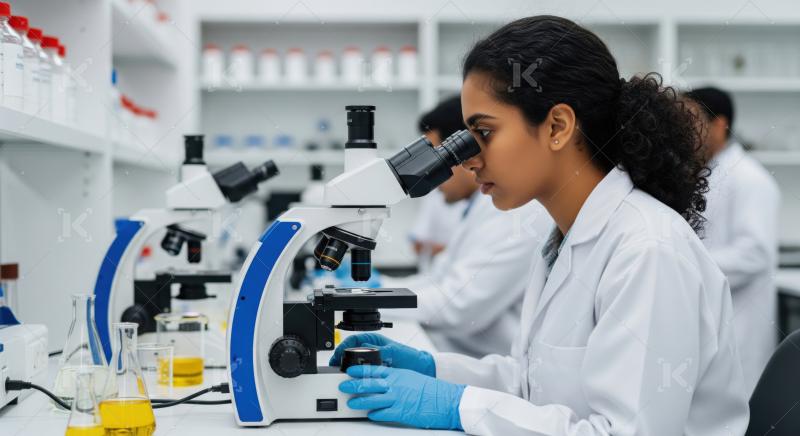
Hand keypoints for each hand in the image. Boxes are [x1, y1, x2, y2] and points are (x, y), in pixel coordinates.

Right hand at [329, 333, 434, 376]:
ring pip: (355, 364)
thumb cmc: (410, 357)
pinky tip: (353, 381)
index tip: (338, 353)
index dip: (343, 346)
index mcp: (375, 341)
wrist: (421, 369)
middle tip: (335, 366)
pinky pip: (362, 374)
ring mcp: (373, 362)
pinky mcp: (375, 373)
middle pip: (351, 352)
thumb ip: (383, 350)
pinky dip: (356, 377)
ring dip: (347, 369)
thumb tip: (371, 350)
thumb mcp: (395, 351)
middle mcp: (372, 351)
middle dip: (341, 358)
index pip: (353, 340)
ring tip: (340, 374)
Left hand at [340, 365, 464, 429]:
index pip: (374, 370)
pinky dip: (374, 414)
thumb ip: (396, 378)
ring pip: (372, 399)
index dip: (359, 370)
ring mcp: (398, 399)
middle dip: (353, 385)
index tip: (349, 371)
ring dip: (359, 401)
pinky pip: (383, 414)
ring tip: (351, 403)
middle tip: (343, 386)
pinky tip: (370, 415)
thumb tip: (383, 381)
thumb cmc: (431, 389)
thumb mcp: (411, 377)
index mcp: (398, 374)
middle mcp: (395, 385)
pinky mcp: (401, 412)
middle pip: (368, 384)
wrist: (446, 400)